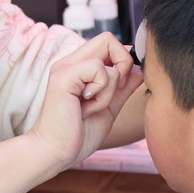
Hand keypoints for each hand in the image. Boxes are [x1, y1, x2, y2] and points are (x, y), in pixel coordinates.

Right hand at [28, 37, 131, 173]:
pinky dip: (101, 93)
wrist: (55, 153)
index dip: (123, 60)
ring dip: (109, 90)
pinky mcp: (63, 76)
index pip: (109, 43)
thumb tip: (138, 69)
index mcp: (79, 68)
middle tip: (111, 92)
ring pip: (108, 61)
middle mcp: (70, 62)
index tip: (119, 87)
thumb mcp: (108, 108)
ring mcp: (65, 67)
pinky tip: (86, 108)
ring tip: (91, 107)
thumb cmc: (77, 135)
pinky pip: (99, 71)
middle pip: (108, 39)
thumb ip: (122, 88)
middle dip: (122, 65)